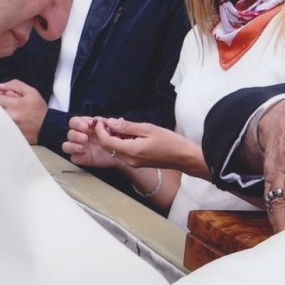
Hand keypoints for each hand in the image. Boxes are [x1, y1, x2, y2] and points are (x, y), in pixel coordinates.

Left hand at [0, 80, 47, 143]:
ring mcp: (9, 127)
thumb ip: (15, 85)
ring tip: (12, 114)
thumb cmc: (39, 109)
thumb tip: (0, 86)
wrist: (48, 127)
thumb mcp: (32, 92)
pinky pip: (0, 126)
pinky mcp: (10, 134)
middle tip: (8, 106)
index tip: (5, 97)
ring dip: (1, 113)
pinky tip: (13, 121)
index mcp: (14, 105)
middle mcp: (10, 116)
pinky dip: (4, 122)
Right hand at [64, 116, 119, 167]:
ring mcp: (80, 148)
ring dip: (73, 144)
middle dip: (76, 134)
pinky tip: (84, 153)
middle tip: (85, 137)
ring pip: (66, 145)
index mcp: (86, 126)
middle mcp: (80, 136)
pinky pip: (73, 158)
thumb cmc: (116, 138)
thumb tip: (106, 121)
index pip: (75, 121)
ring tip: (83, 146)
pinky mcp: (82, 158)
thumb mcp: (116, 128)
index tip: (88, 125)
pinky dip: (76, 155)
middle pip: (70, 133)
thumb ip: (111, 123)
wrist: (121, 153)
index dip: (79, 122)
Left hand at [66, 117, 204, 174]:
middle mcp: (129, 160)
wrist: (184, 157)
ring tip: (121, 126)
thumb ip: (127, 127)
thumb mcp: (148, 128)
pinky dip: (121, 143)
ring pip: (115, 150)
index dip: (100, 131)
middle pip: (108, 147)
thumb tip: (111, 122)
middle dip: (105, 134)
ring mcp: (133, 163)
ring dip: (113, 138)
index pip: (106, 142)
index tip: (101, 121)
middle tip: (109, 122)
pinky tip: (129, 134)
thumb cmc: (170, 142)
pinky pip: (123, 153)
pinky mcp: (137, 163)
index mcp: (131, 151)